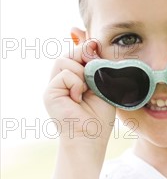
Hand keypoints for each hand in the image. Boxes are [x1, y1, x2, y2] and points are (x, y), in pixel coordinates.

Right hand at [44, 29, 115, 144]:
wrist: (91, 137)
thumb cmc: (99, 117)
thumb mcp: (104, 85)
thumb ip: (98, 64)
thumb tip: (91, 40)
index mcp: (74, 79)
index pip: (76, 53)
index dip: (84, 44)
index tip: (94, 43)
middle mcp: (62, 81)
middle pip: (70, 53)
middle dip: (84, 55)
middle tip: (94, 71)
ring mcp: (54, 86)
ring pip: (65, 60)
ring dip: (82, 73)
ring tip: (86, 90)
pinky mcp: (49, 92)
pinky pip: (64, 73)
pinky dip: (76, 83)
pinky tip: (78, 98)